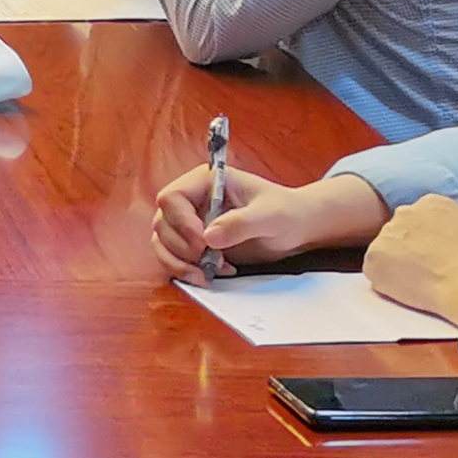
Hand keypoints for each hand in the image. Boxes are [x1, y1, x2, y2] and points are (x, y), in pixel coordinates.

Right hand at [148, 164, 386, 276]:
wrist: (295, 228)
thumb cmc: (286, 212)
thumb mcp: (270, 216)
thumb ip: (241, 223)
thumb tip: (209, 238)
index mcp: (205, 182)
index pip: (172, 197)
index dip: (182, 223)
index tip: (204, 243)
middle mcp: (192, 200)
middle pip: (163, 223)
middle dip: (182, 248)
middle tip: (211, 260)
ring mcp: (190, 222)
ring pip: (162, 242)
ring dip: (180, 263)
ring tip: (208, 273)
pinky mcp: (193, 244)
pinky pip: (171, 257)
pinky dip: (183, 270)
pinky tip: (207, 275)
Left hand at [362, 192, 457, 326]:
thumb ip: (454, 229)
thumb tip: (452, 243)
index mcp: (432, 202)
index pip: (421, 219)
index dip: (428, 241)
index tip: (437, 256)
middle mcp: (405, 212)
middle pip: (401, 232)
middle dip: (409, 250)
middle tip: (427, 272)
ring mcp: (386, 235)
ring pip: (387, 252)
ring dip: (397, 266)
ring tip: (423, 284)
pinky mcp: (373, 259)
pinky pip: (377, 274)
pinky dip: (388, 285)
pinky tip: (411, 292)